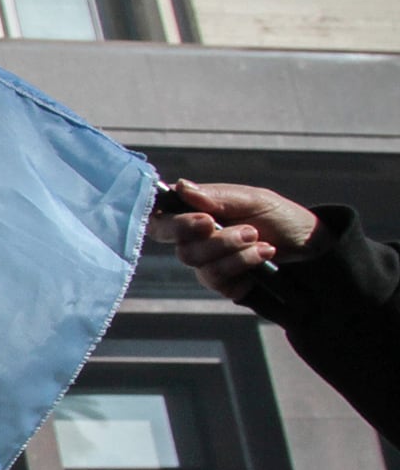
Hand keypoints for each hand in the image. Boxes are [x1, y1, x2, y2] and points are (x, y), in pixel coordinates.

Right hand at [150, 180, 320, 301]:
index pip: (161, 220)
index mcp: (195, 213)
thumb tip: (181, 186)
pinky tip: (265, 254)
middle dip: (216, 241)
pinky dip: (244, 263)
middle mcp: (195, 240)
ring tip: (261, 240)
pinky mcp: (222, 283)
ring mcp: (207, 263)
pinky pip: (217, 279)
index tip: (204, 221)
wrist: (309, 244)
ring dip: (235, 251)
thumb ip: (217, 196)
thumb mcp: (253, 199)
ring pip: (199, 264)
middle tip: (248, 230)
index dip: (171, 224)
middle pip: (181, 247)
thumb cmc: (279, 215)